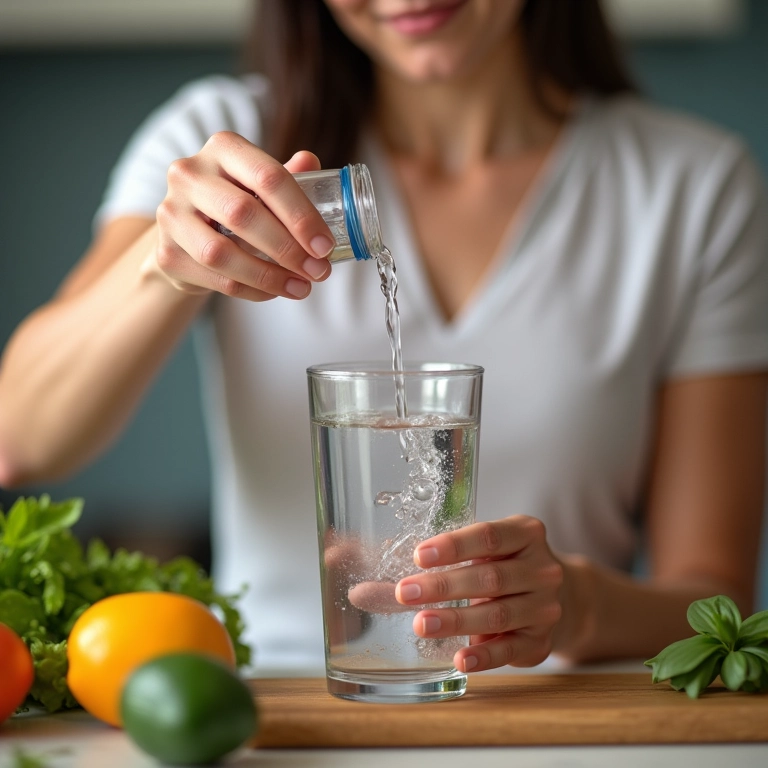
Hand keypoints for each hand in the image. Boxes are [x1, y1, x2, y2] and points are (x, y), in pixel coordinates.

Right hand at [152, 133, 335, 300]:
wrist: (189, 231)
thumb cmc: (237, 200)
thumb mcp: (262, 185)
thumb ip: (286, 176)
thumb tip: (310, 161)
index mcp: (223, 148)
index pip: (268, 177)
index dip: (301, 215)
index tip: (324, 246)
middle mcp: (189, 174)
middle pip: (243, 214)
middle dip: (288, 248)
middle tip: (318, 271)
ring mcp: (171, 213)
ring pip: (222, 253)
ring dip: (269, 276)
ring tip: (301, 288)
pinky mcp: (166, 253)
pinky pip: (215, 278)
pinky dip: (251, 290)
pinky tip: (274, 291)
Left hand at [394, 516, 564, 672]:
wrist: (562, 598)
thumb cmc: (502, 565)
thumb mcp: (477, 552)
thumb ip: (425, 562)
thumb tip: (353, 581)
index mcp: (525, 533)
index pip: (489, 536)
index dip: (453, 545)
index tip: (418, 555)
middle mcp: (541, 569)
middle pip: (490, 577)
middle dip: (444, 586)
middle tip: (405, 594)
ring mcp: (545, 607)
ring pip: (498, 615)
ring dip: (457, 621)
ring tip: (421, 625)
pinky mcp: (540, 642)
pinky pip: (511, 650)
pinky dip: (484, 656)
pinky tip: (460, 659)